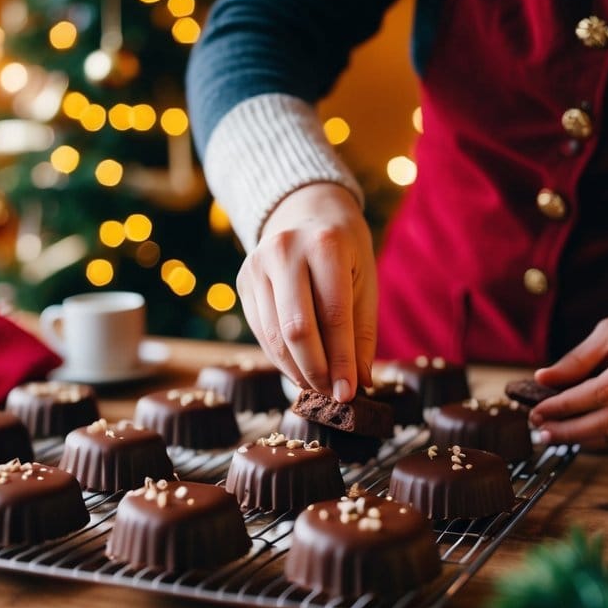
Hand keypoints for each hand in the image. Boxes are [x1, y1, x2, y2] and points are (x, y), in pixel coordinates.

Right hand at [235, 182, 376, 400]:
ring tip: (319, 387)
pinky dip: (281, 359)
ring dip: (297, 371)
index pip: (334, 315)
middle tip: (333, 395)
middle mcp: (285, 250)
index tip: (350, 393)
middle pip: (297, 329)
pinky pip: (260, 333)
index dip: (341, 361)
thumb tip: (359, 383)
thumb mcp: (364, 282)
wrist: (306, 212)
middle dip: (317, 371)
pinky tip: (299, 371)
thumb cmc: (345, 252)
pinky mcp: (242, 281)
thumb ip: (361, 333)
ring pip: (274, 336)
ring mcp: (256, 265)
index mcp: (325, 245)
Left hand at [529, 313, 607, 449]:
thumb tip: (542, 379)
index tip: (538, 410)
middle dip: (569, 429)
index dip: (568, 405)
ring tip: (551, 433)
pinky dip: (598, 438)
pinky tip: (577, 434)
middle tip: (540, 430)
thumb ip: (577, 358)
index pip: (604, 392)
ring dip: (580, 438)